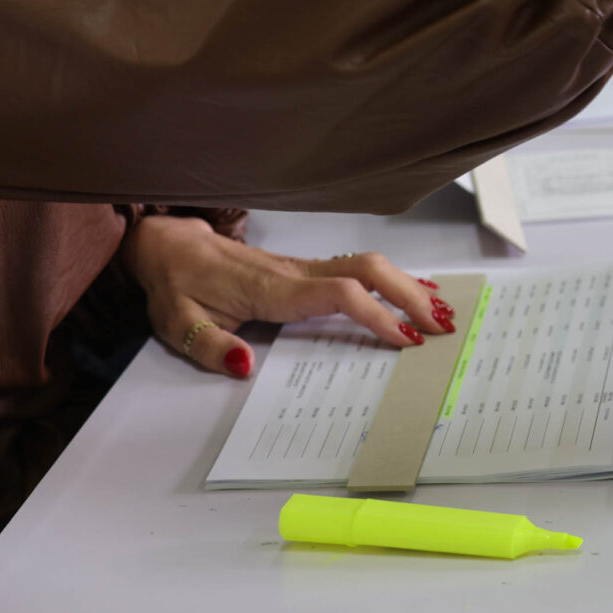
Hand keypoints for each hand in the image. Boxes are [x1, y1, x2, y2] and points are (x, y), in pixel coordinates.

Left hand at [120, 215, 452, 379]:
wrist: (171, 247)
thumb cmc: (178, 286)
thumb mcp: (178, 325)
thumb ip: (212, 347)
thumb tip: (246, 365)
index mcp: (274, 289)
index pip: (340, 294)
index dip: (377, 314)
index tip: (405, 339)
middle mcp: (299, 272)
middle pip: (371, 270)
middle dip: (410, 296)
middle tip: (441, 327)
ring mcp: (307, 267)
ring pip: (371, 265)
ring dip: (409, 286)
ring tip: (441, 312)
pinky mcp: (309, 269)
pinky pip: (360, 267)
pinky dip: (395, 279)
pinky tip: (415, 292)